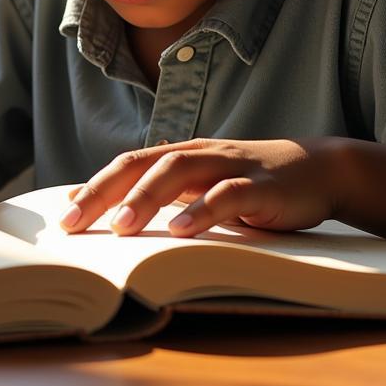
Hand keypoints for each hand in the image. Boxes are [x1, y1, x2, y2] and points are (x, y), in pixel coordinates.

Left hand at [59, 137, 341, 237]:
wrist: (320, 169)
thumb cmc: (256, 183)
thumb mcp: (209, 187)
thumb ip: (173, 195)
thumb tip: (121, 214)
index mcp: (185, 154)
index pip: (131, 164)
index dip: (97, 185)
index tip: (64, 214)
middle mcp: (202, 154)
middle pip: (145, 164)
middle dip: (106, 191)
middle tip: (74, 223)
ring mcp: (232, 166)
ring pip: (180, 173)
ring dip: (147, 198)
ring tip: (120, 227)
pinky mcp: (261, 186)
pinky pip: (227, 195)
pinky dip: (201, 212)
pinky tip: (180, 231)